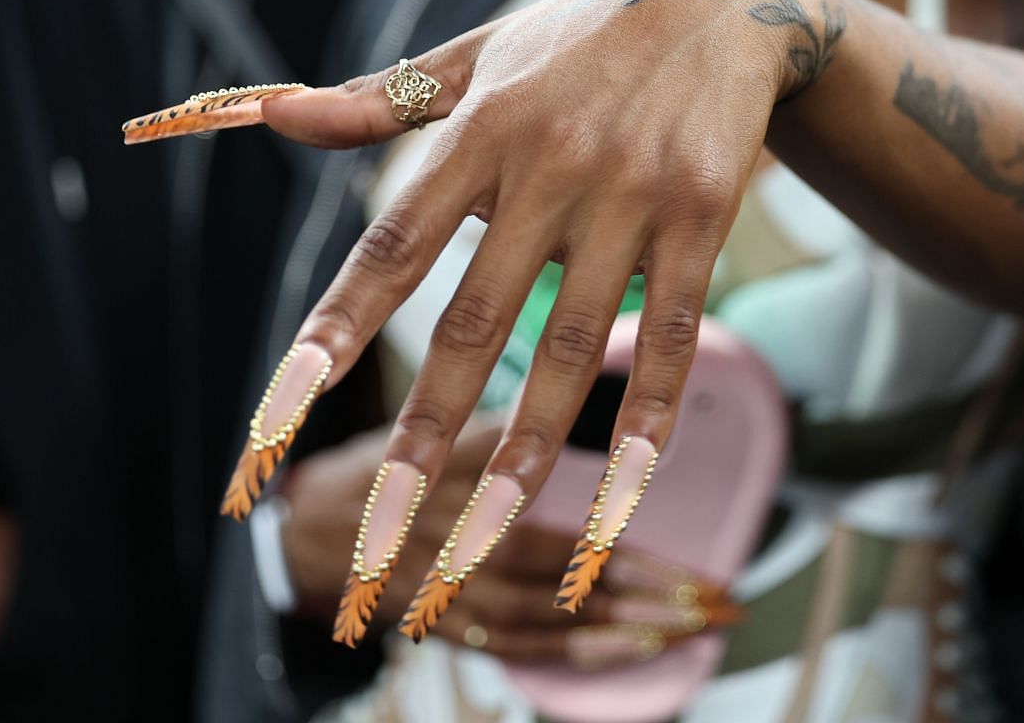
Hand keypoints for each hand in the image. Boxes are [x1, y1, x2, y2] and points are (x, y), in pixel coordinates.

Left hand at [259, 0, 837, 618]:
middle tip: (385, 529)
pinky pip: (672, 332)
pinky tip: (623, 489)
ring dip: (531, 448)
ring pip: (574, 345)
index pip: (391, 248)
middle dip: (427, 432)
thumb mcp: (477, 52)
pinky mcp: (704, 214)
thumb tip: (272, 114)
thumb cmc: (578, 34)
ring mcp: (633, 194)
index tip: (280, 411)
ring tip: (488, 532)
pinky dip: (648, 415)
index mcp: (479, 128)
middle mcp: (551, 165)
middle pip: (477, 321)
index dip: (335, 332)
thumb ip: (378, 100)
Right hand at [284, 417, 712, 659]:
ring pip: (546, 621)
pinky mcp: (446, 625)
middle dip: (644, 595)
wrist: (308, 527)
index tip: (691, 553)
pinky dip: (577, 653)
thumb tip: (605, 370)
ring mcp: (448, 593)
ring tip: (690, 627)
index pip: (558, 519)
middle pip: (560, 578)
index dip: (629, 544)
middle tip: (714, 601)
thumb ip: (514, 414)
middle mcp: (453, 543)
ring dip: (624, 630)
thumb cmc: (393, 460)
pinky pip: (519, 648)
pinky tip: (633, 648)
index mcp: (458, 482)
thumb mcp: (446, 419)